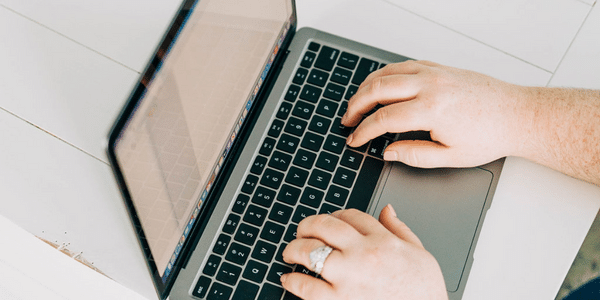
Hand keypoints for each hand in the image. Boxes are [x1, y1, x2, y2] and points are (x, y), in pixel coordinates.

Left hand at [281, 206, 447, 299]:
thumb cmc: (424, 293)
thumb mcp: (421, 254)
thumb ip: (401, 229)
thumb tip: (388, 210)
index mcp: (383, 240)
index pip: (351, 215)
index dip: (335, 215)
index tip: (329, 221)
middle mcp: (364, 254)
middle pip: (325, 227)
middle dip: (307, 226)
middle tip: (301, 231)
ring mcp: (349, 278)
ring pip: (310, 252)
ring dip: (294, 249)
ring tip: (290, 253)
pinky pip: (307, 286)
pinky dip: (293, 280)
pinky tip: (289, 279)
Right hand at [342, 60, 531, 167]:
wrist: (517, 115)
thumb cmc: (489, 136)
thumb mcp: (450, 157)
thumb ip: (414, 155)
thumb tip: (388, 152)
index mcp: (431, 110)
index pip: (383, 119)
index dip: (363, 131)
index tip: (354, 140)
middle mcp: (430, 85)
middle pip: (377, 88)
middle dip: (356, 105)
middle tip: (348, 120)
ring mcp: (434, 72)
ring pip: (387, 72)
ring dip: (367, 87)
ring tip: (358, 103)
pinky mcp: (440, 67)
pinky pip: (403, 65)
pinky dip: (386, 75)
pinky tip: (380, 86)